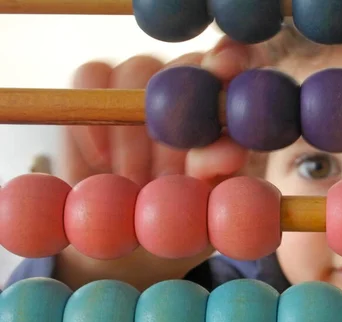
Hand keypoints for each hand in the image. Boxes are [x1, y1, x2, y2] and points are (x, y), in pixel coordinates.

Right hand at [56, 37, 273, 290]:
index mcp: (231, 104)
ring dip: (135, 133)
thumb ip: (223, 174)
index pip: (241, 60)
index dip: (234, 59)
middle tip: (167, 175)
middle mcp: (190, 83)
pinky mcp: (96, 85)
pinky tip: (100, 160)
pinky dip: (94, 116)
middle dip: (178, 117)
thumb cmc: (189, 216)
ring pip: (138, 71)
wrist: (135, 234)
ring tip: (135, 183)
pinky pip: (90, 77)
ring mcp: (143, 80)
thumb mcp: (212, 203)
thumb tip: (230, 150)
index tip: (223, 73)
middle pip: (188, 65)